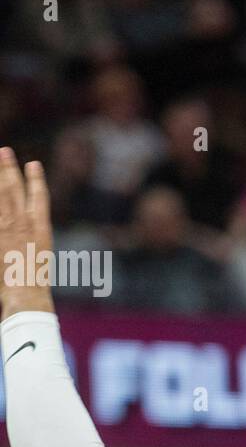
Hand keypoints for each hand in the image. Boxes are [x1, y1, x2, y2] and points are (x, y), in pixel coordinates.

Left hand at [0, 148, 53, 318]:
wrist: (25, 295)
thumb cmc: (34, 285)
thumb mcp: (39, 260)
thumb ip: (31, 242)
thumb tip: (30, 235)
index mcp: (40, 230)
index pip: (39, 198)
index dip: (36, 180)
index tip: (34, 165)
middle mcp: (25, 224)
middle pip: (15, 191)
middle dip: (9, 170)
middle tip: (4, 152)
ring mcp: (8, 228)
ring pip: (2, 195)